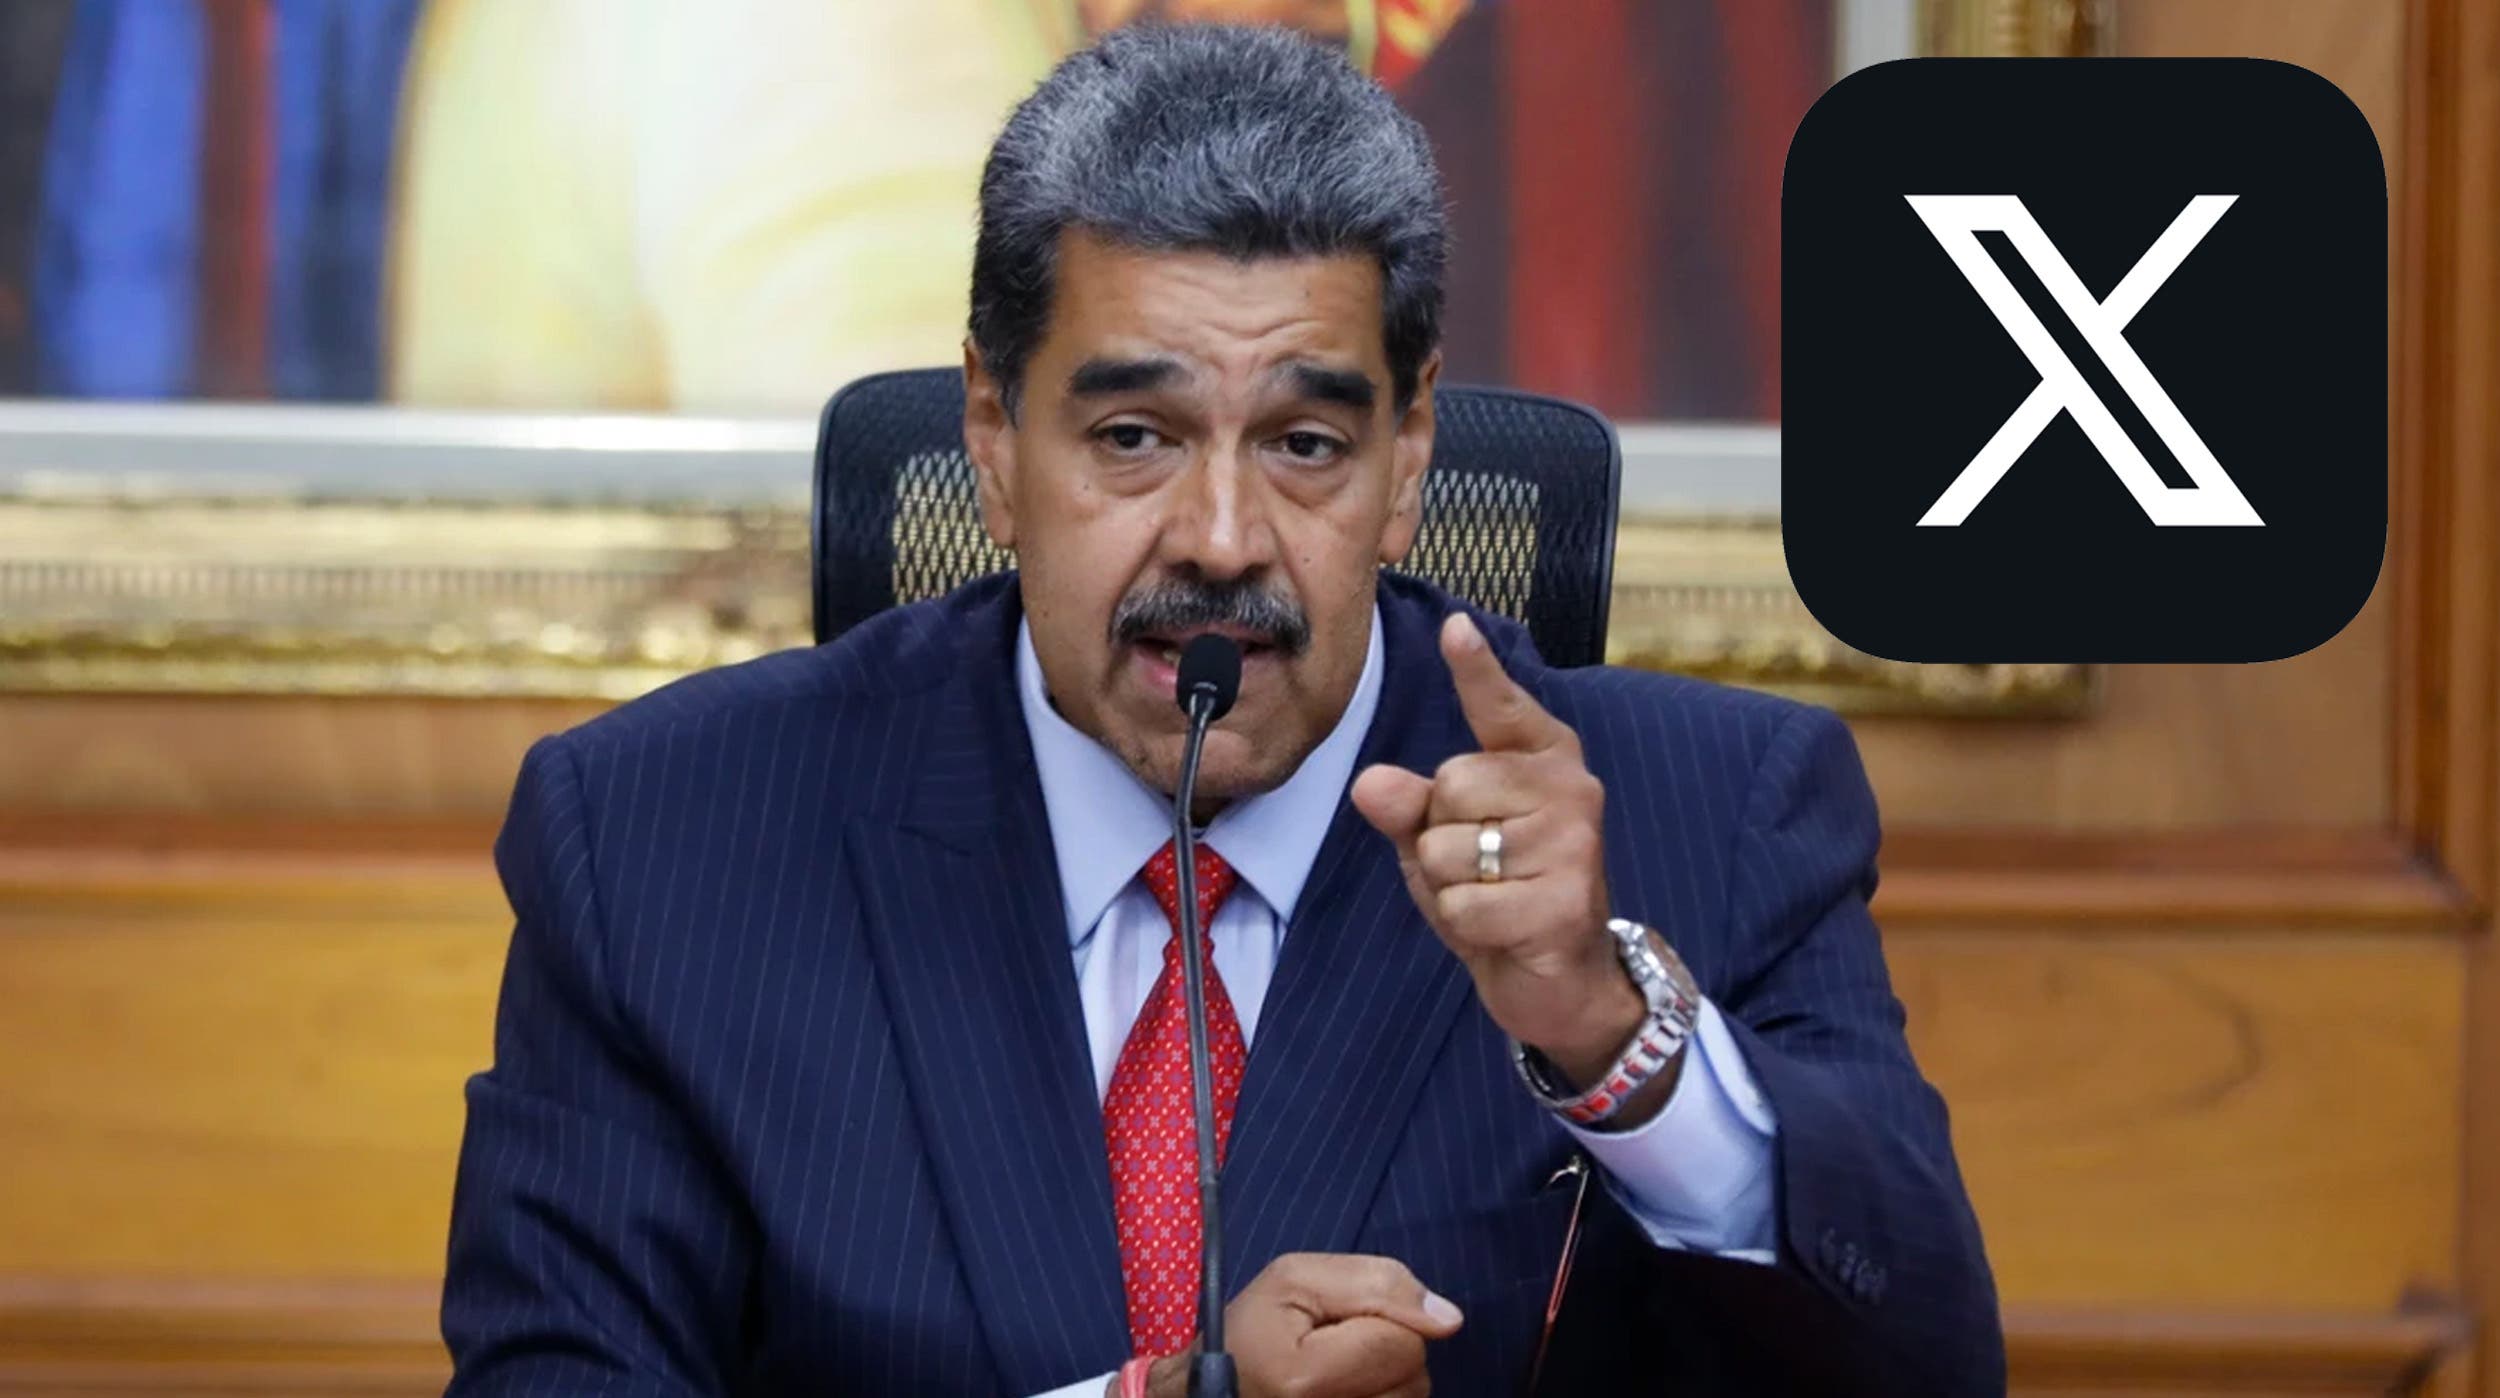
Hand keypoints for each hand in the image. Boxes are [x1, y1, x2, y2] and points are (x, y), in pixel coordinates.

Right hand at [1140, 1252, 1462, 1397]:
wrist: (1214, 1393)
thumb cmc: (1253, 1331)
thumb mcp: (1296, 1279)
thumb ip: (1377, 1284)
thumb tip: (1449, 1319)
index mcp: (1302, 1382)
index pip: (1402, 1343)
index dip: (1381, 1318)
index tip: (1337, 1322)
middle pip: (1415, 1377)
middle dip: (1388, 1351)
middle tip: (1336, 1347)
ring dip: (1389, 1378)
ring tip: (1342, 1371)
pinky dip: (1385, 1396)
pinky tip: (1353, 1390)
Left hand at [1349, 613, 1671, 1118]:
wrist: (1559, 981)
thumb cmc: (1500, 893)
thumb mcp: (1440, 843)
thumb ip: (1408, 807)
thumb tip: (1371, 783)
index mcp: (1542, 758)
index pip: (1500, 707)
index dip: (1476, 670)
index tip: (1456, 629)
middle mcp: (1569, 788)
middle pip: (1447, 786)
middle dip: (1439, 838)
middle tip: (1483, 870)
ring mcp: (1574, 843)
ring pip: (1447, 849)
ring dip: (1451, 888)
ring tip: (1495, 899)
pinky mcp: (1566, 900)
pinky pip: (1463, 904)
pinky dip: (1465, 927)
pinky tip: (1506, 931)